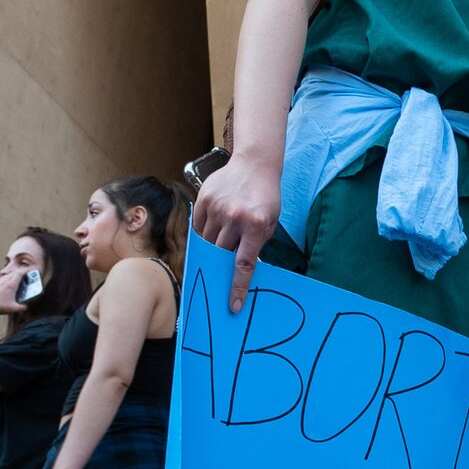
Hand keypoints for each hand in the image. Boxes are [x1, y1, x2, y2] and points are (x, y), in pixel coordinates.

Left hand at [0, 264, 29, 318]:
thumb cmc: (0, 307)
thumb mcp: (14, 309)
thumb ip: (22, 307)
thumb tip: (25, 307)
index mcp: (11, 285)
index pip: (19, 274)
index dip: (24, 272)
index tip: (27, 272)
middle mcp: (4, 281)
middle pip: (12, 274)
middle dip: (17, 275)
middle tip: (21, 278)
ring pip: (5, 277)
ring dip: (9, 278)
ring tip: (12, 283)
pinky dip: (2, 282)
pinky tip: (2, 289)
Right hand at [194, 153, 281, 313]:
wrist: (255, 163)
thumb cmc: (265, 196)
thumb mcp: (269, 221)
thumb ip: (257, 243)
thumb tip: (242, 268)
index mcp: (255, 225)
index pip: (244, 264)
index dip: (237, 287)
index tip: (233, 304)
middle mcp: (235, 217)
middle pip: (221, 253)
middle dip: (222, 263)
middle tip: (222, 267)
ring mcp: (217, 208)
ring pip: (208, 241)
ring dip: (213, 246)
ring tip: (224, 236)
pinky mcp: (204, 200)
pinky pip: (199, 226)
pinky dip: (205, 230)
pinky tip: (215, 224)